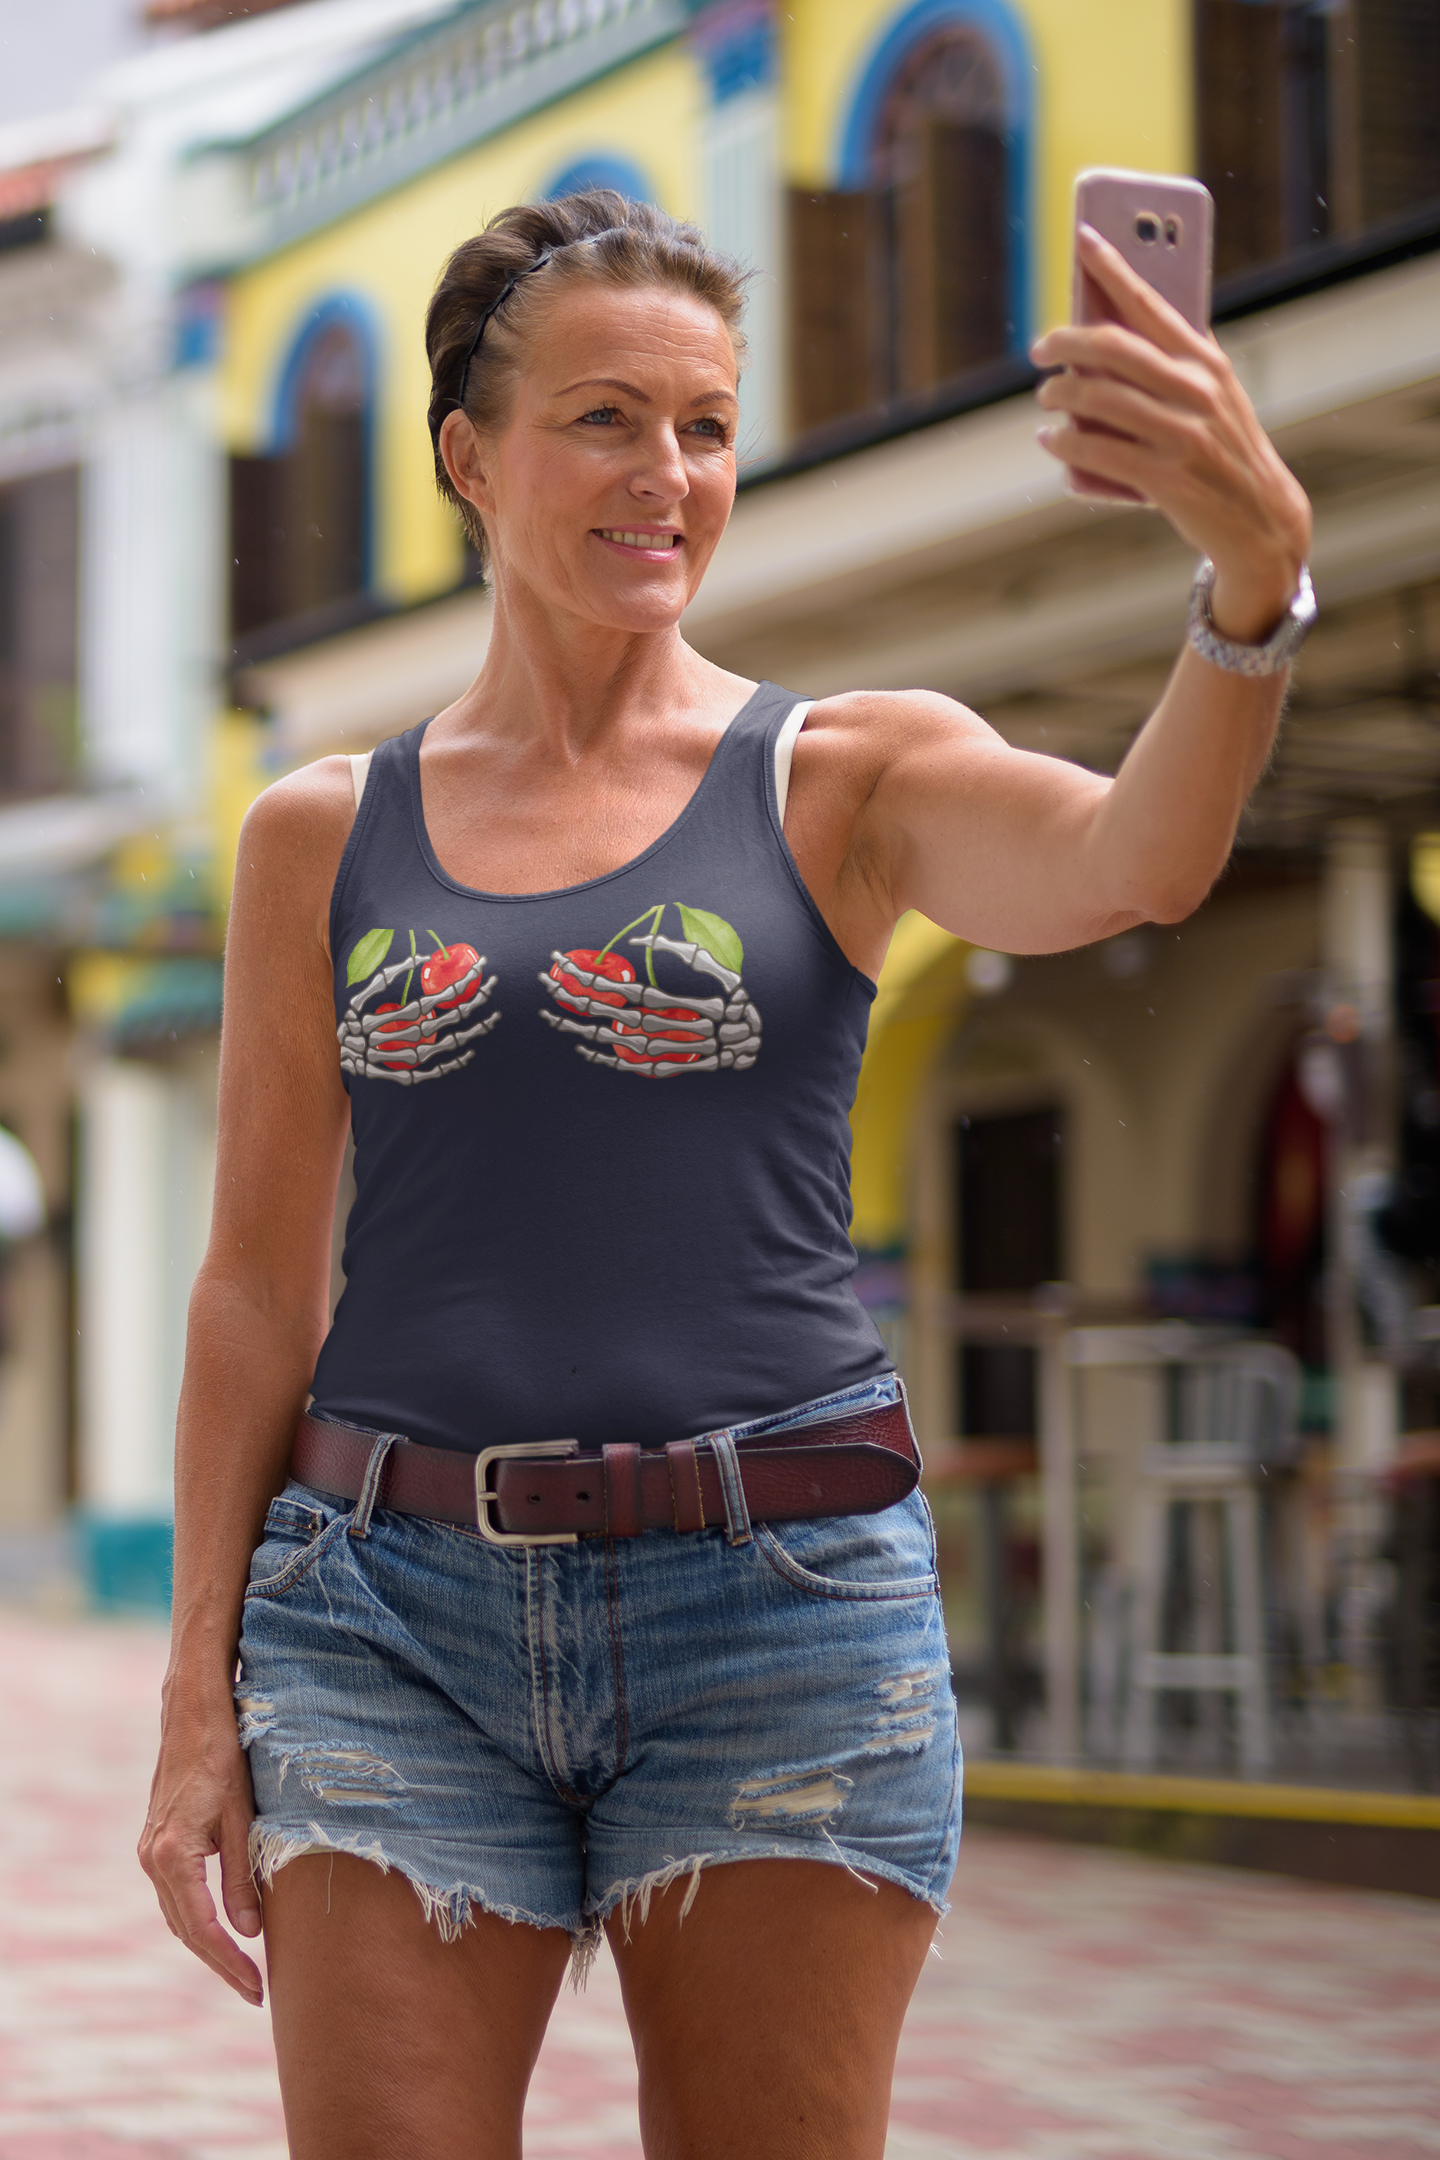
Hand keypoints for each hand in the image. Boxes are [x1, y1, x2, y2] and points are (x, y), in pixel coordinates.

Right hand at [139, 1690, 264, 2005]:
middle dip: (220, 1963)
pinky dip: (197, 1918)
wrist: (193, 1714)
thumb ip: (243, 1877)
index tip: (257, 1988)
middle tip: (255, 1992)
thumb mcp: (242, 1818)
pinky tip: (222, 1929)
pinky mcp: (157, 1842)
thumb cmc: (224, 1757)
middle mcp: (153, 1859)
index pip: (202, 1929)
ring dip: (208, 1945)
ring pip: (178, 1915)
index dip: (230, 1963)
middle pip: (186, 1930)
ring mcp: (150, 1851)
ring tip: (243, 1970)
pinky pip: (176, 1895)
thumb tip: (249, 1933)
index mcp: (172, 1856)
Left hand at [537, 934, 760, 1074]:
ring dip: (581, 1030)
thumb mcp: (722, 968)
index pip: (620, 988)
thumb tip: (645, 936)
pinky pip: (629, 1067)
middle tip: (545, 982)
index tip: (565, 963)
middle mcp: (665, 1029)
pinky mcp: (668, 1068)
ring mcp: (665, 1052)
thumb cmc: (741, 1000)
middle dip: (574, 996)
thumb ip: (684, 952)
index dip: (590, 977)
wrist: (762, 1044)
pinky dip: (605, 1060)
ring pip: (613, 1041)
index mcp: (676, 1003)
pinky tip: (583, 1051)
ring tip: (550, 1017)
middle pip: (608, 1014)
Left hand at [1031, 225, 1311, 641]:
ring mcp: (1183, 437)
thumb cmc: (1225, 449)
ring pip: (1098, 401)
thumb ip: (1181, 358)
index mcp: (1206, 362)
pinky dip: (1064, 443)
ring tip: (1045, 397)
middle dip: (1065, 343)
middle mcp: (1196, 393)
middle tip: (1041, 349)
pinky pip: (1097, 451)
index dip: (1113, 267)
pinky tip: (1050, 439)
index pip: (1151, 302)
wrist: (1261, 520)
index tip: (1083, 238)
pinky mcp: (1167, 480)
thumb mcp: (1217, 395)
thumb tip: (1128, 312)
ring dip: (1059, 395)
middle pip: (1112, 349)